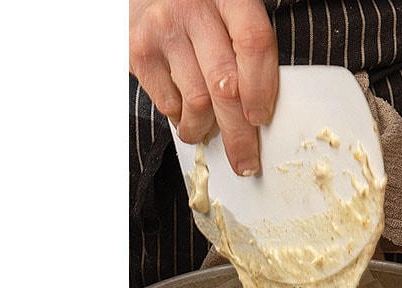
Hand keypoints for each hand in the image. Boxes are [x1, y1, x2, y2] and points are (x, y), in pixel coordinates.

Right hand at [129, 0, 278, 175]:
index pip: (253, 43)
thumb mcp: (227, 11)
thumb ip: (244, 46)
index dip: (262, 87)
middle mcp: (194, 9)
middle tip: (245, 159)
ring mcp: (163, 30)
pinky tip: (185, 114)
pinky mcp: (139, 52)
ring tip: (206, 131)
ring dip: (205, 129)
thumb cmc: (198, 7)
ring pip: (197, 101)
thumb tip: (260, 110)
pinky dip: (181, 119)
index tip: (261, 118)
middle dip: (238, 132)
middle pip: (225, 83)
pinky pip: (168, 103)